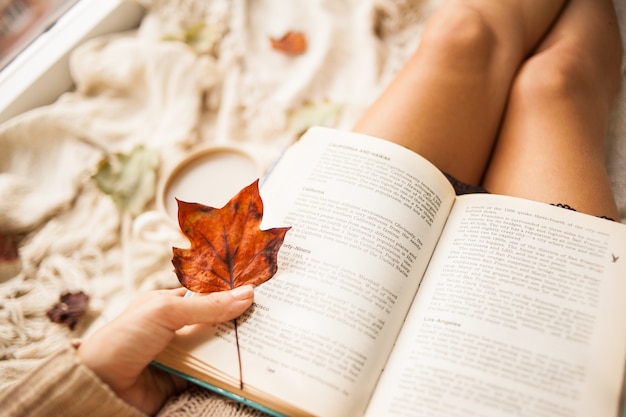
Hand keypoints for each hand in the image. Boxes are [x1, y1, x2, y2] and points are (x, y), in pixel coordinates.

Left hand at [77, 285, 253, 414]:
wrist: (98, 386)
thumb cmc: (124, 339)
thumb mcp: (166, 312)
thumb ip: (207, 306)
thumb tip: (248, 294)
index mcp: (169, 305)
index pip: (208, 296)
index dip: (232, 294)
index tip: (263, 293)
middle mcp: (177, 329)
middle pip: (217, 324)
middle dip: (240, 323)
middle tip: (274, 319)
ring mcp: (181, 356)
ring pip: (218, 350)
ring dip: (238, 349)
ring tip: (270, 343)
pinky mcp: (184, 382)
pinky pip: (212, 375)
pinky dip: (229, 374)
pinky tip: (251, 369)